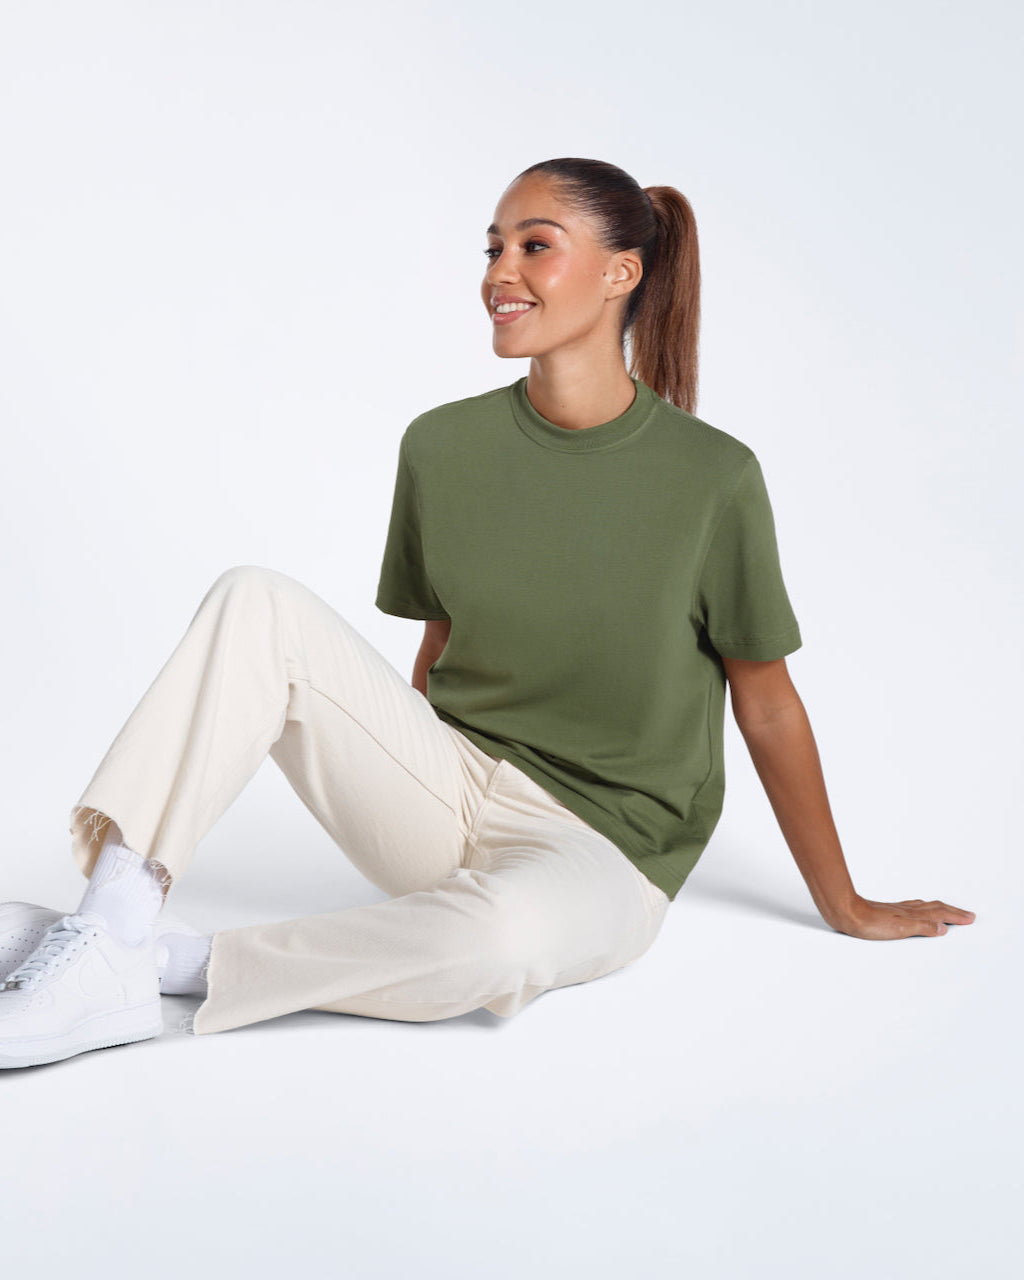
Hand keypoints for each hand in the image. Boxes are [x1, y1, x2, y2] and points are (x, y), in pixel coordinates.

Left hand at [827, 896, 975, 939]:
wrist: (845, 912)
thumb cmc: (869, 923)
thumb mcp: (900, 929)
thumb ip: (922, 927)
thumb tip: (943, 927)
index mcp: (912, 914)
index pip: (940, 914)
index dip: (955, 916)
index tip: (970, 918)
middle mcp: (907, 910)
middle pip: (935, 908)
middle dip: (952, 911)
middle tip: (966, 914)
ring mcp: (897, 910)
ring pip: (924, 907)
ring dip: (939, 908)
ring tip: (947, 910)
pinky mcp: (887, 911)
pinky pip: (912, 907)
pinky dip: (922, 909)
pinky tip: (916, 910)